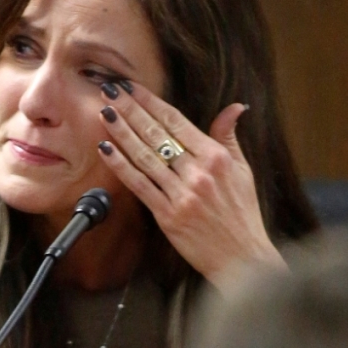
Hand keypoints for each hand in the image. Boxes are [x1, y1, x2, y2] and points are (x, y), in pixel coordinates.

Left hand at [97, 81, 285, 292]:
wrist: (242, 259)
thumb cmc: (243, 214)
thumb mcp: (243, 170)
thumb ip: (230, 137)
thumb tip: (235, 106)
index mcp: (215, 157)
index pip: (176, 121)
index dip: (151, 102)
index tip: (132, 87)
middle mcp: (198, 172)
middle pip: (156, 134)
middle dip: (130, 110)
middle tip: (109, 91)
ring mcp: (181, 194)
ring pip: (144, 156)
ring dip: (121, 132)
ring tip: (104, 113)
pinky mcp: (168, 215)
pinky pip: (139, 185)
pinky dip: (121, 166)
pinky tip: (106, 148)